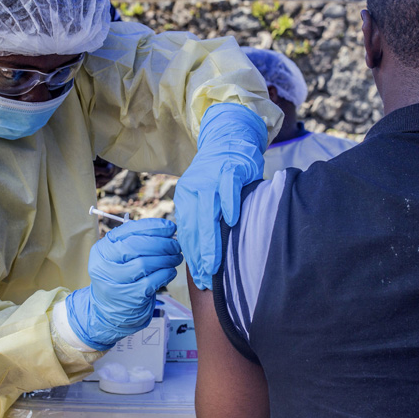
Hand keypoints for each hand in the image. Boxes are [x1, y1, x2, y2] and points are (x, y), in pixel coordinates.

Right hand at [66, 218, 181, 349]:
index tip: (170, 228)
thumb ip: (137, 241)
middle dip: (162, 243)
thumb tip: (167, 230)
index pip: (128, 231)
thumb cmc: (120, 278)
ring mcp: (115, 283)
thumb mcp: (119, 258)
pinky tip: (170, 271)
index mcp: (102, 250)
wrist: (109, 311)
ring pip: (145, 264)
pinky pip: (152, 282)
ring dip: (166, 259)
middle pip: (137, 247)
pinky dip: (165, 274)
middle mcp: (104, 265)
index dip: (153, 227)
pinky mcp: (129, 298)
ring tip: (175, 257)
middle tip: (175, 245)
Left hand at [174, 104, 267, 290]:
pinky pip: (228, 191)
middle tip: (205, 277)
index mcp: (185, 198)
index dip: (192, 256)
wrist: (228, 139)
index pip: (186, 232)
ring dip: (211, 239)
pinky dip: (229, 206)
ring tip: (214, 262)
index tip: (200, 278)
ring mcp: (211, 179)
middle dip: (199, 255)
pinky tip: (233, 222)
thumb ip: (204, 221)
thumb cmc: (220, 176)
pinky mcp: (229, 170)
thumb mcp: (205, 197)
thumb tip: (205, 256)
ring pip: (208, 213)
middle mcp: (194, 189)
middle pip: (194, 226)